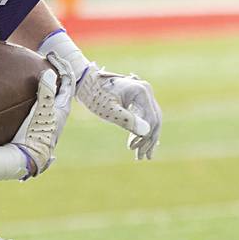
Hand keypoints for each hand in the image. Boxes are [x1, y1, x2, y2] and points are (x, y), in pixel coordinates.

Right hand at [0, 64, 64, 181]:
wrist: (24, 159)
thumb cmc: (32, 135)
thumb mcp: (40, 111)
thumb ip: (45, 91)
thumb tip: (50, 72)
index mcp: (62, 109)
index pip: (68, 81)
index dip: (62, 66)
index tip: (50, 55)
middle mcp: (59, 115)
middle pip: (63, 89)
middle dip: (57, 73)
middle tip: (47, 61)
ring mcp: (50, 123)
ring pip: (54, 99)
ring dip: (49, 86)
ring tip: (38, 75)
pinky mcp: (40, 128)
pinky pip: (44, 107)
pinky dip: (41, 97)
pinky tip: (32, 98)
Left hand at [38, 28, 161, 159]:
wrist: (84, 82)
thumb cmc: (94, 95)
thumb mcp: (109, 110)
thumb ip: (128, 120)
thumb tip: (146, 132)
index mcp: (141, 91)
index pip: (152, 118)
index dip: (146, 137)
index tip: (138, 151)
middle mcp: (145, 90)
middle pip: (154, 119)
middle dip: (148, 140)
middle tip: (143, 158)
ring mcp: (142, 93)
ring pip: (151, 119)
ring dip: (146, 137)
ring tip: (140, 155)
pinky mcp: (137, 98)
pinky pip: (144, 116)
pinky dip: (141, 129)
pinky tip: (135, 142)